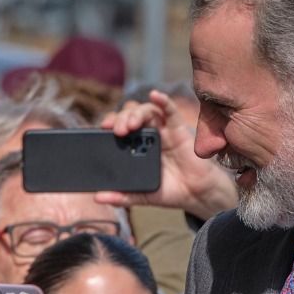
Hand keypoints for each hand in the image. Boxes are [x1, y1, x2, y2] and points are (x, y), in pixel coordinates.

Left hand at [97, 90, 234, 220]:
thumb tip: (98, 198)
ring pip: (147, 111)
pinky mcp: (178, 130)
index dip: (110, 125)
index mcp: (135, 147)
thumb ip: (120, 196)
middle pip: (130, 116)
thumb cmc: (168, 191)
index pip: (118, 127)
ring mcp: (163, 130)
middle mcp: (147, 135)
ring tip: (130, 125)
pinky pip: (171, 111)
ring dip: (136, 114)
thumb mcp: (140, 195)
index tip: (101, 130)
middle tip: (116, 131)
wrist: (194, 195)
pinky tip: (155, 95)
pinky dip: (163, 101)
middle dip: (121, 119)